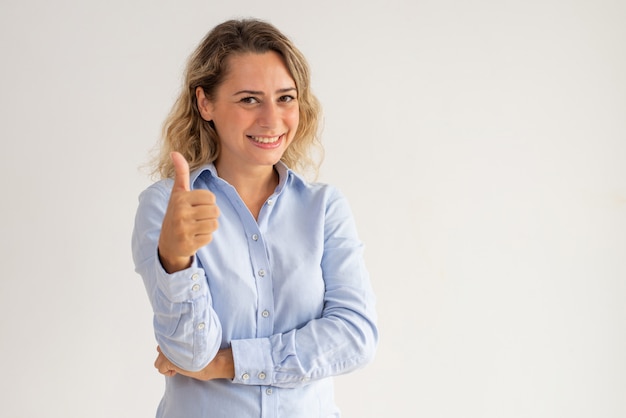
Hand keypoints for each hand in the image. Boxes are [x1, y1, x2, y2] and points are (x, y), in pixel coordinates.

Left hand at [154, 346, 234, 380]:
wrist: (212, 361)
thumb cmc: (207, 353)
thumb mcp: (194, 343)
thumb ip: (183, 341)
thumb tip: (177, 345)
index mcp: (177, 335)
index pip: (165, 340)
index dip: (172, 350)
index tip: (180, 354)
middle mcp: (170, 341)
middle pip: (160, 350)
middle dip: (167, 357)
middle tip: (179, 361)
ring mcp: (168, 351)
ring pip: (158, 362)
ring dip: (166, 365)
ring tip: (178, 366)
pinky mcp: (168, 361)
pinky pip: (160, 369)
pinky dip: (168, 372)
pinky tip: (177, 371)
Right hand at [158, 152, 219, 271]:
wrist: (168, 243)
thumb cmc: (176, 213)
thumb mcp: (177, 193)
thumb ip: (180, 173)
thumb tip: (175, 152)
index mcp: (180, 198)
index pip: (210, 197)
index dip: (207, 203)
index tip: (195, 206)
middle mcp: (180, 213)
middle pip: (215, 211)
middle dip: (210, 215)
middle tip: (197, 219)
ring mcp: (183, 229)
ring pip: (214, 224)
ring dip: (208, 227)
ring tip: (196, 227)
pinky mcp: (188, 244)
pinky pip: (209, 237)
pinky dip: (205, 238)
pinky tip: (194, 237)